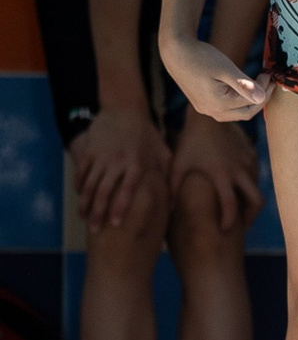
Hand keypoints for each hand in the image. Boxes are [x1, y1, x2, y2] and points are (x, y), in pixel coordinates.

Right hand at [71, 107, 169, 233]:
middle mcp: (117, 161)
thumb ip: (167, 175)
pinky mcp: (89, 152)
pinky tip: (80, 200)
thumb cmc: (148, 134)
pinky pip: (81, 173)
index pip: (126, 190)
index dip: (120, 208)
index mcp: (136, 163)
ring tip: (84, 219)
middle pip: (103, 191)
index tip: (116, 224)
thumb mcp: (163, 152)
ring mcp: (101, 156)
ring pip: (88, 184)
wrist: (124, 109)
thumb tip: (176, 200)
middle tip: (95, 230)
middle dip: (98, 212)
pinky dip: (79, 188)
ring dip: (85, 204)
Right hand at [161, 36, 270, 125]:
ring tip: (259, 84)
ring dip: (249, 101)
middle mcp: (211, 111)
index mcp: (218, 104)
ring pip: (235, 113)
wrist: (176, 52)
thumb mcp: (226, 69)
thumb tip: (262, 98)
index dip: (264, 89)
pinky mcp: (201, 103)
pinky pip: (225, 109)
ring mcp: (205, 109)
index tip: (269, 74)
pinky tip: (243, 88)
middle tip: (268, 81)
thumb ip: (244, 85)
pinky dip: (237, 101)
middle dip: (260, 99)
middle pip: (245, 113)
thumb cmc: (201, 57)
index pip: (251, 102)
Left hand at [169, 113, 262, 233]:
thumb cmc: (190, 142)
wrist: (210, 116)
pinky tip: (238, 187)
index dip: (230, 221)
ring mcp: (248, 163)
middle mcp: (239, 172)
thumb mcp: (178, 165)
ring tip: (240, 208)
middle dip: (252, 216)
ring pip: (257, 188)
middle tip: (243, 226)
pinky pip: (255, 175)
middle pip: (256, 201)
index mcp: (221, 176)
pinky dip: (249, 185)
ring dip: (250, 201)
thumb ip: (172, 189)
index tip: (225, 231)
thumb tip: (166, 211)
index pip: (231, 205)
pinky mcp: (252, 156)